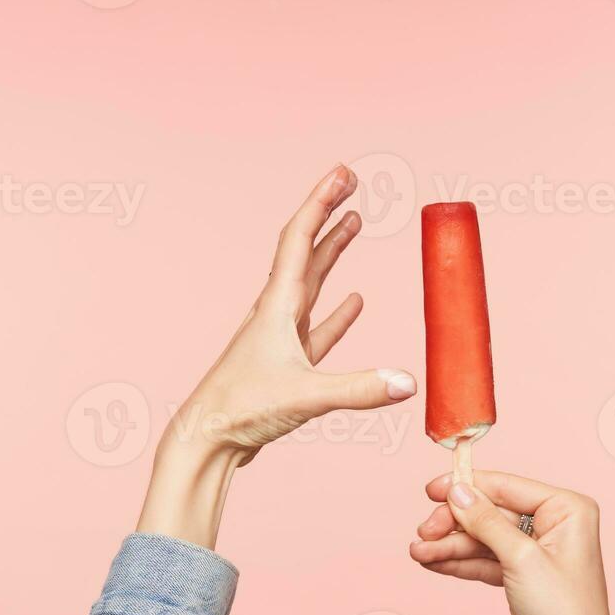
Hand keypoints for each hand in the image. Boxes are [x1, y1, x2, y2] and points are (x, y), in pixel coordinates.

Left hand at [136, 165, 415, 548]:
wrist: (206, 441)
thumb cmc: (241, 411)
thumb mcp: (306, 396)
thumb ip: (359, 388)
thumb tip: (408, 382)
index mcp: (277, 307)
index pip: (300, 240)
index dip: (322, 202)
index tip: (344, 173)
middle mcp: (276, 314)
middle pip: (307, 251)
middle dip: (329, 216)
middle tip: (351, 185)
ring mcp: (280, 338)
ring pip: (312, 284)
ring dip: (332, 254)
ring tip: (353, 226)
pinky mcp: (286, 365)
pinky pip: (318, 328)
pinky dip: (337, 312)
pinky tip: (355, 303)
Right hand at [410, 471, 614, 614]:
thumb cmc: (564, 611)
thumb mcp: (521, 559)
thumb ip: (486, 522)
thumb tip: (458, 491)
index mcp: (567, 509)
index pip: (507, 487)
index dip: (467, 487)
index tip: (432, 490)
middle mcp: (553, 524)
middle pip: (490, 512)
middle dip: (454, 524)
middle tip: (423, 532)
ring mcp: (534, 550)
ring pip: (482, 538)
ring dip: (449, 545)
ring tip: (418, 553)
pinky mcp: (519, 574)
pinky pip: (483, 559)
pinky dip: (458, 562)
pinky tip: (431, 562)